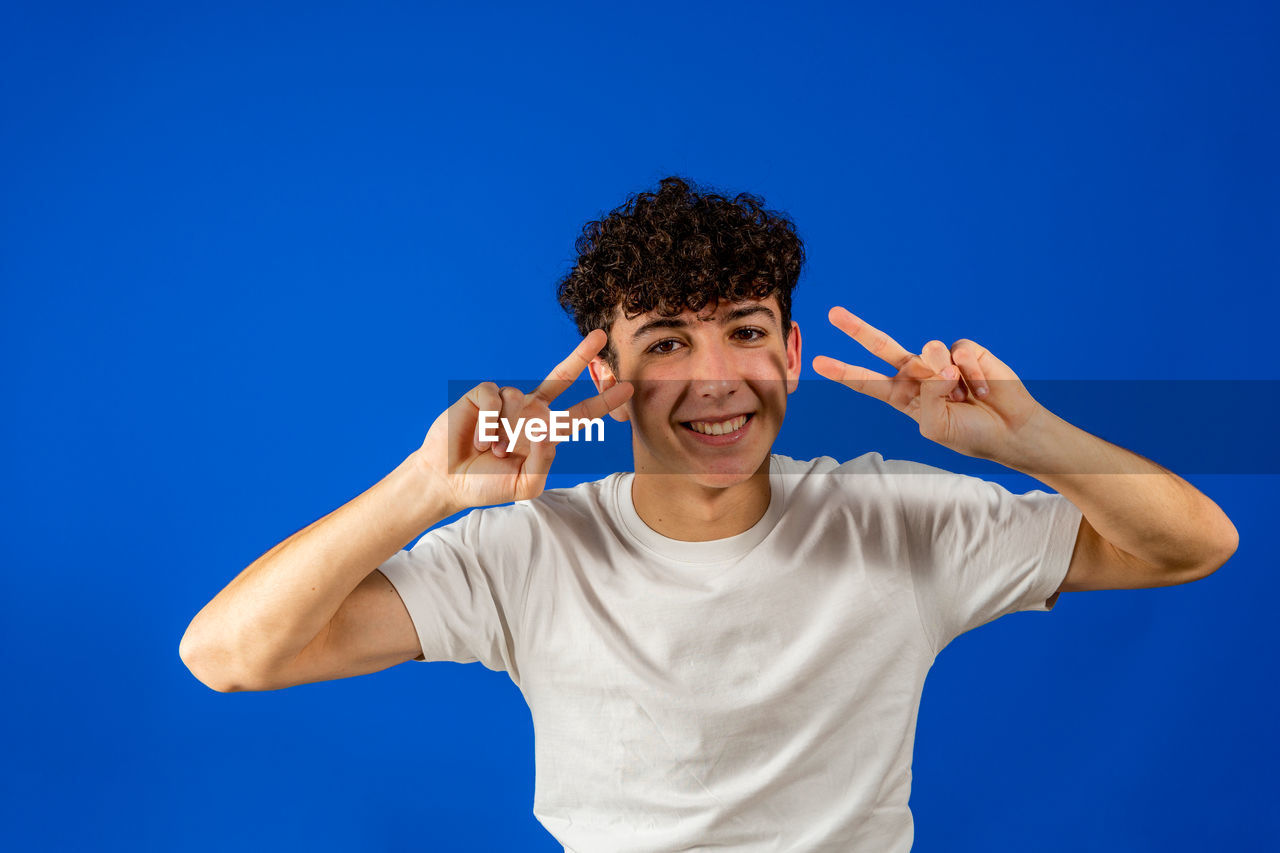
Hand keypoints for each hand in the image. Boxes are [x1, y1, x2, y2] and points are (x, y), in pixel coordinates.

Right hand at [413, 329, 633, 512]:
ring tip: (492, 448)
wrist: (447, 480)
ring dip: (506, 430)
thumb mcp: (525, 486)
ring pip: (521, 398)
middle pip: (560, 378)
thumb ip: (544, 463)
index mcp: (545, 433)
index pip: (579, 414)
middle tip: (599, 337)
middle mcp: (529, 412)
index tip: (627, 389)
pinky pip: (495, 396)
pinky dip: (489, 421)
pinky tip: (479, 436)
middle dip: (580, 356)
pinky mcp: (482, 395)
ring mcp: (506, 402)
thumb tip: (550, 432)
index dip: (602, 401)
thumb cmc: (487, 483)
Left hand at [812, 307, 1045, 461]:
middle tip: (833, 314)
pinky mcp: (966, 352)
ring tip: (964, 397)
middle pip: (882, 347)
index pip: (868, 382)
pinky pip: (958, 352)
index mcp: (903, 397)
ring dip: (947, 377)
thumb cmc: (970, 435)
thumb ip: (925, 396)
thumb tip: (934, 361)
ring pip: (928, 351)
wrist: (1010, 430)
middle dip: (858, 330)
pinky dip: (971, 373)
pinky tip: (982, 388)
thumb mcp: (935, 426)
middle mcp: (919, 376)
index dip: (844, 372)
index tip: (818, 362)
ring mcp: (941, 362)